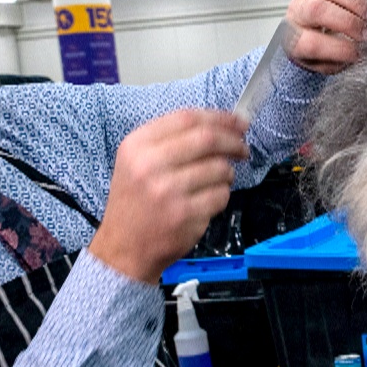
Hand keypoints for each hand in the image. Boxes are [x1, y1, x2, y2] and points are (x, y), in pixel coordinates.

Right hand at [89, 109, 250, 284]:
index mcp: (137, 145)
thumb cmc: (135, 202)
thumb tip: (221, 125)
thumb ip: (171, 141)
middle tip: (243, 149)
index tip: (238, 123)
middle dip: (233, 142)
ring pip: (219, 168)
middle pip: (208, 139)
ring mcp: (168, 191)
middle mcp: (150, 164)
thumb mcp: (137, 162)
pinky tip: (209, 200)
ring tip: (220, 179)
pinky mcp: (185, 214)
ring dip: (228, 173)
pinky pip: (221, 195)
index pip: (187, 118)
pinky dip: (222, 195)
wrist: (123, 248)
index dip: (220, 118)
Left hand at [284, 0, 366, 74]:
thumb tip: (364, 51)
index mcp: (294, 39)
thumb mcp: (327, 64)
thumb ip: (340, 60)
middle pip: (319, 10)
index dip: (339, 49)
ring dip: (356, 3)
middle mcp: (299, 11)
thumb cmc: (323, 51)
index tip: (359, 54)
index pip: (312, 43)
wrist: (315, 29)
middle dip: (348, 23)